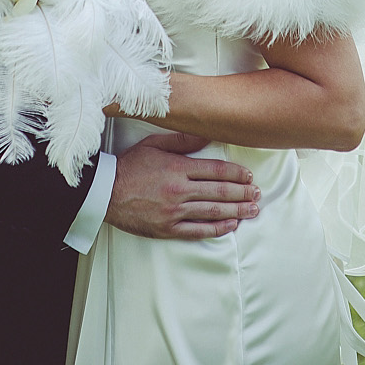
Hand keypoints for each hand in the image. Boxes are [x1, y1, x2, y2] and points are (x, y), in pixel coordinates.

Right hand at [106, 131, 259, 239]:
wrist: (105, 192)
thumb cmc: (130, 165)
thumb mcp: (154, 144)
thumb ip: (183, 140)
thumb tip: (208, 134)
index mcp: (177, 168)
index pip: (215, 171)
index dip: (235, 174)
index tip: (249, 176)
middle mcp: (178, 190)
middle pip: (219, 192)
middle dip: (242, 193)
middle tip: (258, 194)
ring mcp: (174, 212)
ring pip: (212, 212)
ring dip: (236, 211)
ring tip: (253, 210)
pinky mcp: (167, 229)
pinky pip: (197, 230)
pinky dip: (217, 229)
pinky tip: (231, 225)